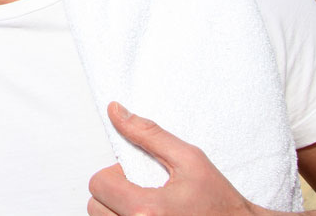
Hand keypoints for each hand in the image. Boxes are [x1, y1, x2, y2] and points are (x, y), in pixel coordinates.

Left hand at [88, 102, 267, 215]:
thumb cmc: (220, 201)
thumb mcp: (189, 159)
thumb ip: (148, 134)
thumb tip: (115, 110)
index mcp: (146, 209)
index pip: (98, 184)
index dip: (114, 174)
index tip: (136, 176)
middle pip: (94, 206)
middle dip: (112, 193)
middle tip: (141, 191)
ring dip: (115, 210)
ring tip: (145, 206)